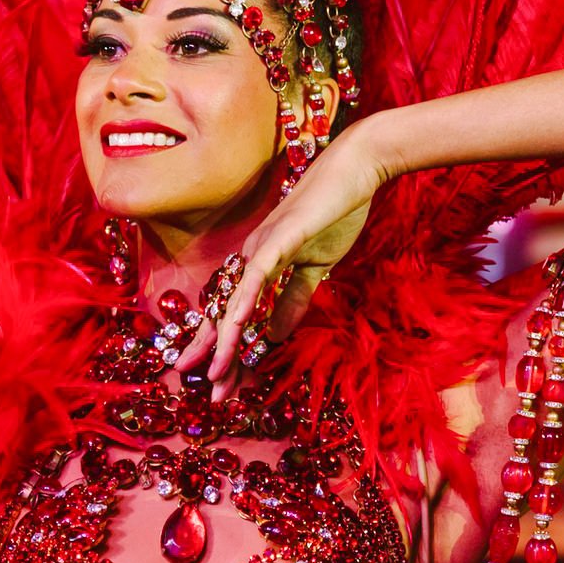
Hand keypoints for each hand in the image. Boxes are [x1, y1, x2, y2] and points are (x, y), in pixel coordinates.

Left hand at [180, 128, 383, 391]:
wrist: (356, 171)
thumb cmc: (335, 215)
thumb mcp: (315, 269)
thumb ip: (294, 301)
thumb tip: (275, 336)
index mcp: (259, 266)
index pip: (237, 314)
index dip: (227, 349)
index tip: (221, 383)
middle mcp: (251, 257)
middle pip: (226, 312)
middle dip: (215, 354)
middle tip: (207, 391)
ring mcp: (263, 245)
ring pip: (236, 298)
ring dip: (224, 338)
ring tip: (214, 372)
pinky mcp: (282, 235)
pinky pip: (259, 272)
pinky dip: (246, 298)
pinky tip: (236, 323)